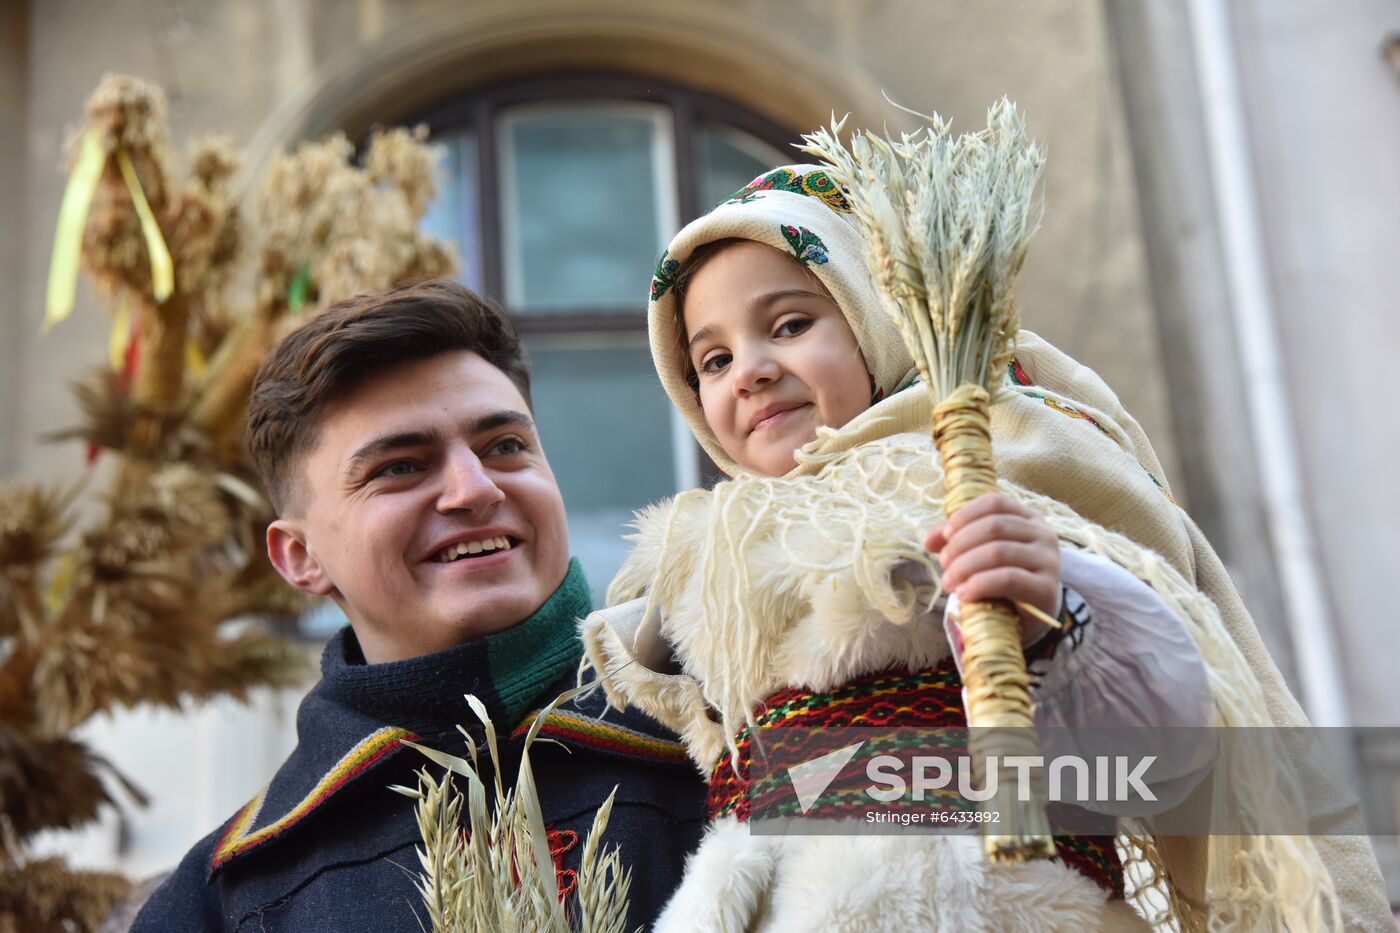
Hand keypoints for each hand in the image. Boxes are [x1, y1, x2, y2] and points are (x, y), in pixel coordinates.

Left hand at [923, 493, 1059, 644]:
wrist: (1030, 618)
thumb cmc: (1003, 581)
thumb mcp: (981, 554)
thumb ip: (957, 540)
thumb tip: (929, 541)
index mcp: (1028, 518)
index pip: (995, 502)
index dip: (966, 514)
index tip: (945, 534)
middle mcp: (1043, 534)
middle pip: (994, 526)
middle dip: (960, 544)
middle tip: (943, 563)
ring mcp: (1048, 561)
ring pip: (998, 552)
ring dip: (965, 566)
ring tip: (949, 582)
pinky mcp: (1045, 588)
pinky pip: (1008, 579)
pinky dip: (979, 584)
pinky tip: (964, 594)